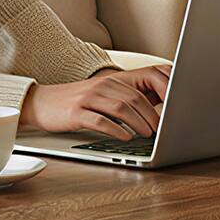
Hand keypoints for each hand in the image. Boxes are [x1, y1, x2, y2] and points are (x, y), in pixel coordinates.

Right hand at [19, 64, 171, 138]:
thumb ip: (127, 100)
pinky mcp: (75, 112)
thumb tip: (157, 113)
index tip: (178, 107)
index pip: (145, 82)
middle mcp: (102, 86)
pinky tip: (124, 137)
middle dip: (152, 115)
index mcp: (113, 81)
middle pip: (135, 98)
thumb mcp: (103, 97)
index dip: (163, 93)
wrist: (41, 102)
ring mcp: (87, 98)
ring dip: (137, 122)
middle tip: (163, 130)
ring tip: (148, 134)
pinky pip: (99, 120)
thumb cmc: (77, 103)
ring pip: (120, 108)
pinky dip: (115, 129)